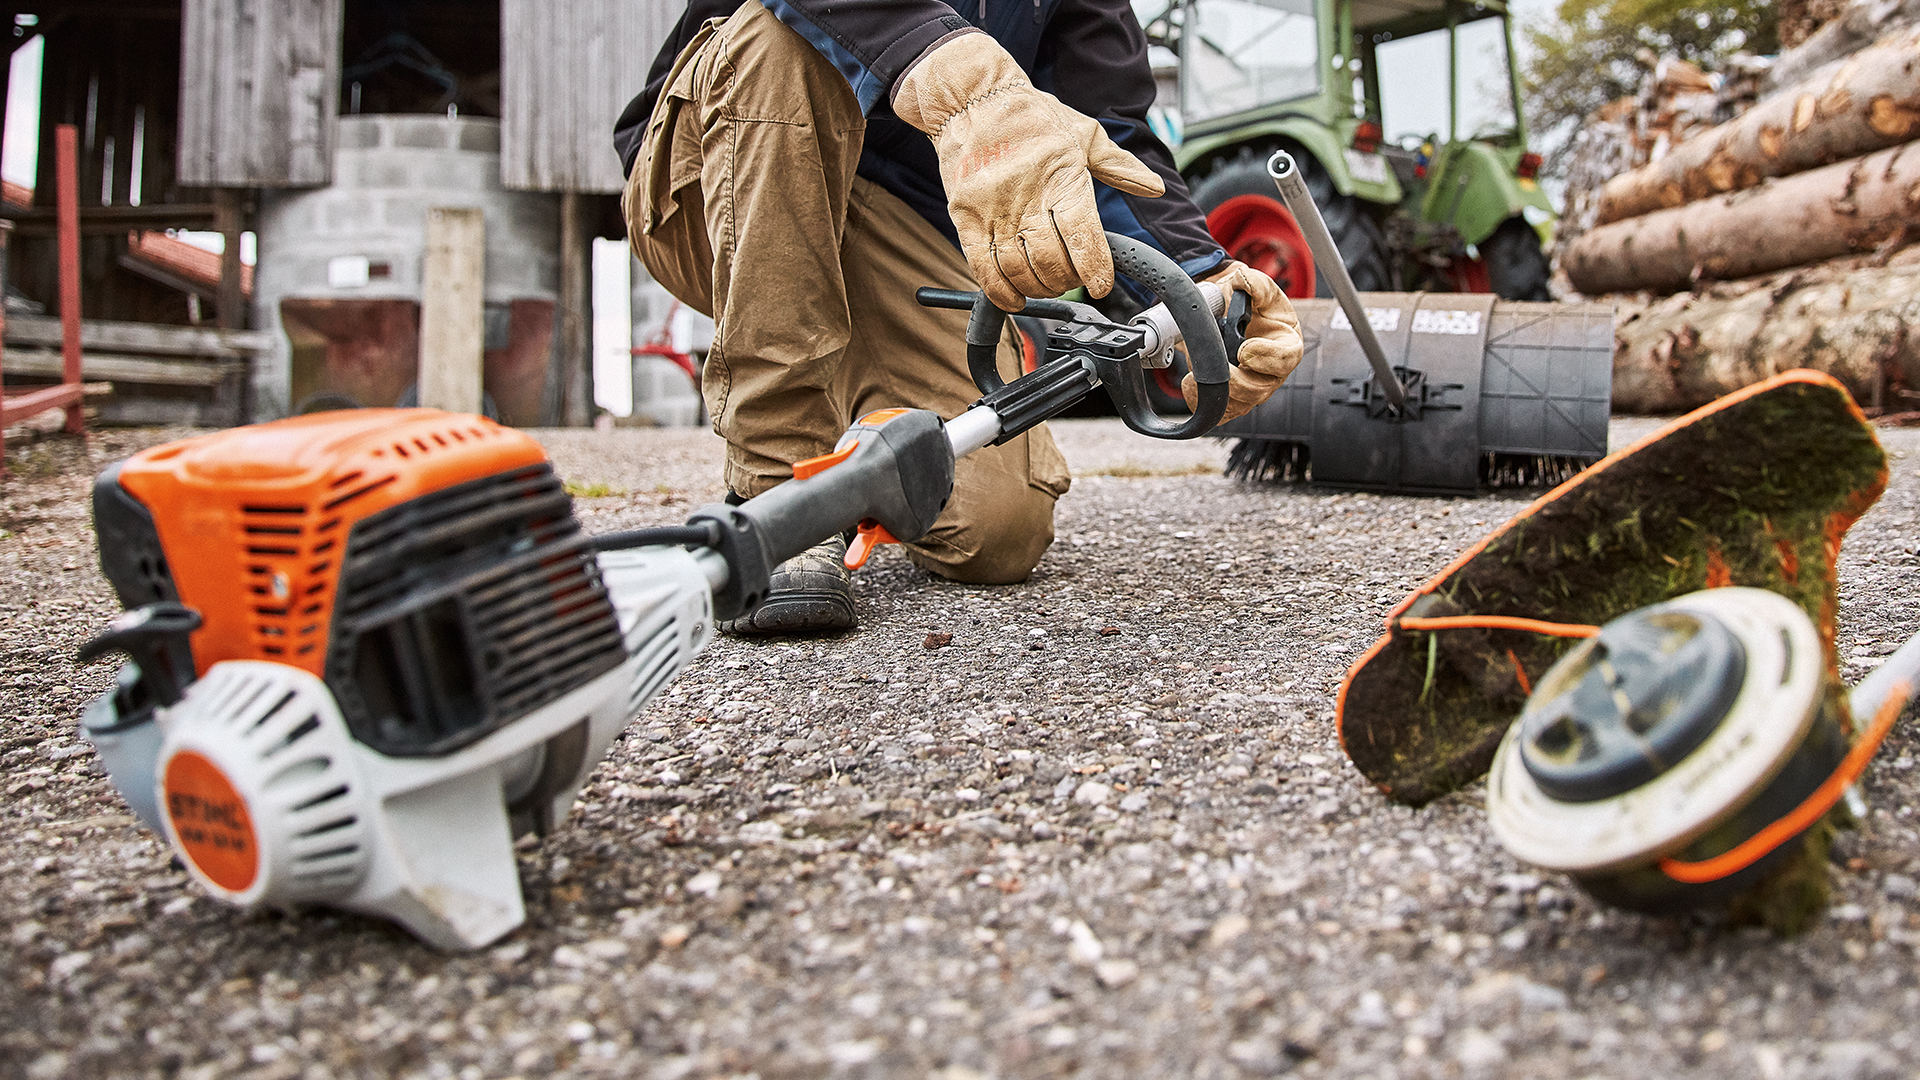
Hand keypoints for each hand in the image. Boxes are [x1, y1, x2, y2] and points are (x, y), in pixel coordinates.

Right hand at [893, 32, 1164, 311]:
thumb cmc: (1033, 116)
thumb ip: (1119, 166)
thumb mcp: (1084, 133)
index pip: (1082, 236)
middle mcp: (1027, 197)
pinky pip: (981, 265)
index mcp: (1062, 178)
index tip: (1101, 285)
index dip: (1094, 268)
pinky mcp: (965, 217)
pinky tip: (1014, 299)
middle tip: (1073, 281)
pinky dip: (999, 291)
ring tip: (1047, 286)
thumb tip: (1156, 187)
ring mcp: (993, 209)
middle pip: (1050, 260)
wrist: (973, 99)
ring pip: (1017, 268)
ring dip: (1037, 288)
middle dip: (1067, 281)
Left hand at [1182, 261, 1302, 423]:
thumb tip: (1245, 282)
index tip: (1245, 349)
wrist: (1225, 310)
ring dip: (1217, 393)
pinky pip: (1220, 412)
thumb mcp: (1256, 287)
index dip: (1266, 358)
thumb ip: (1255, 284)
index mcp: (1286, 344)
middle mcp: (1271, 372)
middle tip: (1220, 368)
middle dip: (1237, 381)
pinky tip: (1191, 383)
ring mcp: (1252, 388)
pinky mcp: (1232, 398)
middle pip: (1260, 389)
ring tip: (1197, 375)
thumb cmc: (1248, 302)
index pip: (1286, 359)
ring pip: (1240, 405)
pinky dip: (1202, 401)